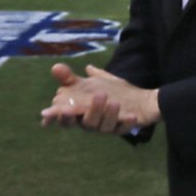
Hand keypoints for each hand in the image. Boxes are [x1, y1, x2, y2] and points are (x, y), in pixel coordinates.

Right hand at [41, 63, 158, 134]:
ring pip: (103, 126)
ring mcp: (107, 127)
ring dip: (107, 113)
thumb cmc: (110, 92)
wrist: (140, 99)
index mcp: (80, 113)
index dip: (59, 117)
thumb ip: (72, 79)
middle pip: (85, 124)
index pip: (66, 119)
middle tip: (96, 97)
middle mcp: (92, 123)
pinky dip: (126, 123)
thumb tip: (56, 67)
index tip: (56, 111)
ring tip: (113, 101)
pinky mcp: (123, 128)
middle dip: (89, 112)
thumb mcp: (91, 83)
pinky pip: (123, 129)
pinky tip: (131, 116)